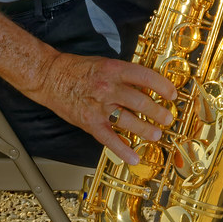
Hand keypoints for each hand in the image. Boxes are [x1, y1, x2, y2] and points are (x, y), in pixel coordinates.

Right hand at [38, 52, 176, 164]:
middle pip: (141, 102)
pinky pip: (109, 139)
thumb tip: (147, 87)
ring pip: (129, 121)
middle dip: (158, 112)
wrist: (50, 76)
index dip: (163, 86)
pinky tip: (133, 157)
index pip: (146, 77)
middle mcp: (108, 87)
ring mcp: (99, 106)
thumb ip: (125, 75)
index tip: (172, 94)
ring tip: (156, 135)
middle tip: (168, 118)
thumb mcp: (105, 64)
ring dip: (146, 130)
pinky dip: (123, 150)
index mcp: (114, 69)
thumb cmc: (77, 69)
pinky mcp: (89, 122)